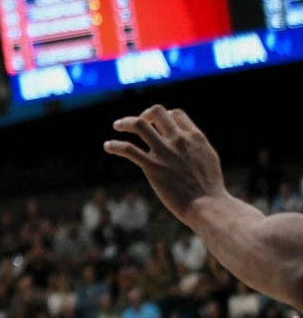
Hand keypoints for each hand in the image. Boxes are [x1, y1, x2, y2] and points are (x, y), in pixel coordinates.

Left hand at [103, 106, 227, 219]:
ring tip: (117, 125)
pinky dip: (115, 145)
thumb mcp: (208, 158)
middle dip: (145, 114)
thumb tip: (186, 139)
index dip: (165, 117)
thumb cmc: (209, 187)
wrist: (207, 205)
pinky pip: (128, 149)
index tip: (157, 125)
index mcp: (194, 137)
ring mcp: (164, 152)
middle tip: (138, 122)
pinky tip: (108, 146)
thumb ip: (195, 145)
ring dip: (125, 122)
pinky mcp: (152, 166)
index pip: (176, 114)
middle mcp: (178, 140)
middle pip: (157, 112)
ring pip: (138, 124)